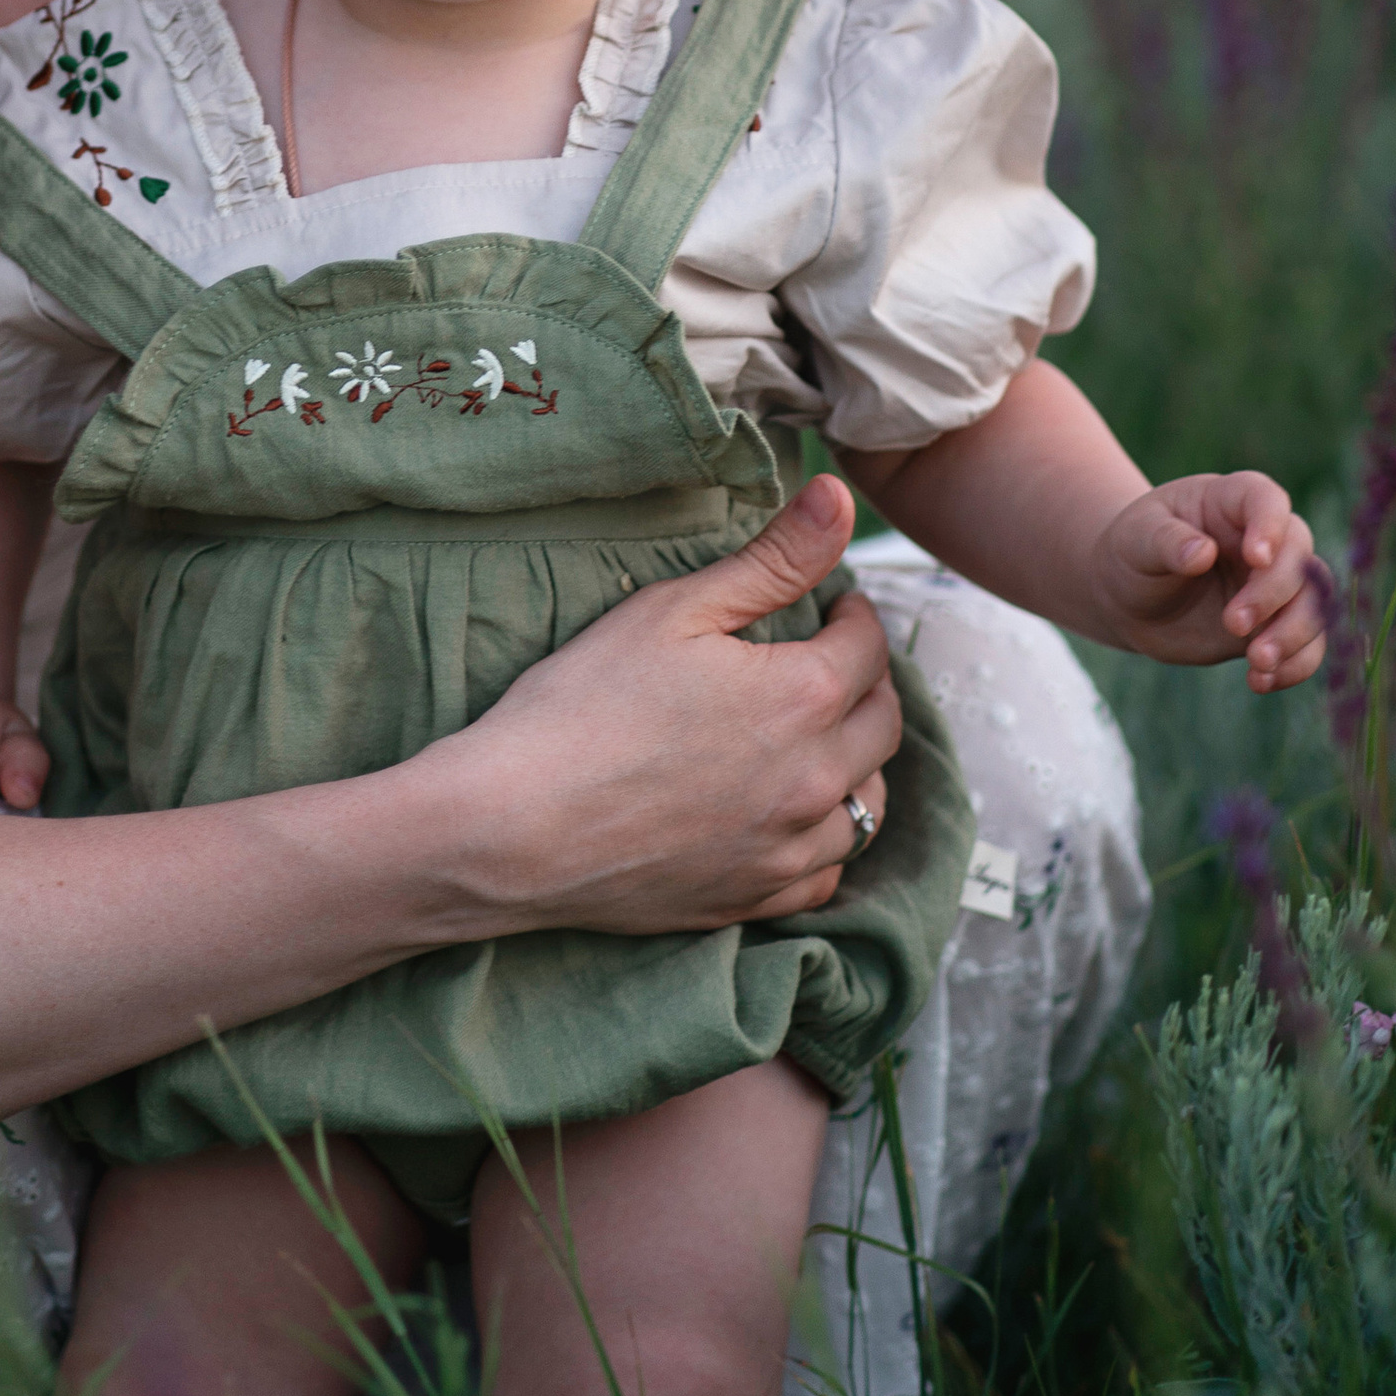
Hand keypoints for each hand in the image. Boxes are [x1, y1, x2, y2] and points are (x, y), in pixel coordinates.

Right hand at [446, 477, 903, 931]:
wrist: (512, 826)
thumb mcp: (674, 610)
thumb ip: (771, 558)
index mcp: (804, 696)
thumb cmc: (580, 708)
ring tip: (823, 739)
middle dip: (868, 683)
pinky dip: (821, 839)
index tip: (836, 606)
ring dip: (858, 765)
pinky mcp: (753, 897)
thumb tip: (837, 498)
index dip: (854, 614)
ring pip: (865, 805)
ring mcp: (787, 847)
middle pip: (883, 723)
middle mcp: (815, 778)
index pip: (868, 645)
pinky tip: (792, 817)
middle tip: (836, 663)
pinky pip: (823, 873)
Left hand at [1091, 473, 1326, 687]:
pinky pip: (1306, 645)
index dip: (1270, 526)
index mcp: (1231, 501)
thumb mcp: (1136, 539)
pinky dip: (1295, 666)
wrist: (1129, 598)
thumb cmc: (1133, 553)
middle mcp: (1266, 539)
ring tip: (1258, 663)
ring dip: (1295, 636)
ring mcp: (1275, 584)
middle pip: (1298, 558)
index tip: (1256, 558)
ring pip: (1314, 604)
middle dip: (1272, 594)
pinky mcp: (1276, 625)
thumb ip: (1166, 541)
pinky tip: (1261, 682)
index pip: (1266, 500)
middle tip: (1232, 623)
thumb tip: (1202, 553)